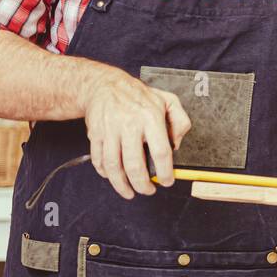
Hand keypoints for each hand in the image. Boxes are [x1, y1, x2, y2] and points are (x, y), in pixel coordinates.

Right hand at [81, 65, 190, 198]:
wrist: (105, 85)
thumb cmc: (139, 96)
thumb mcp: (168, 100)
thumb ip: (180, 122)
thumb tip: (177, 144)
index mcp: (151, 118)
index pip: (161, 152)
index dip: (165, 171)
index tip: (167, 181)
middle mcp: (129, 125)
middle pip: (135, 165)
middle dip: (143, 184)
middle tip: (148, 190)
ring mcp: (110, 130)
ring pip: (114, 166)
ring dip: (122, 185)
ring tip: (130, 192)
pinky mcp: (95, 134)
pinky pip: (99, 160)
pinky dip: (105, 173)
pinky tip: (114, 178)